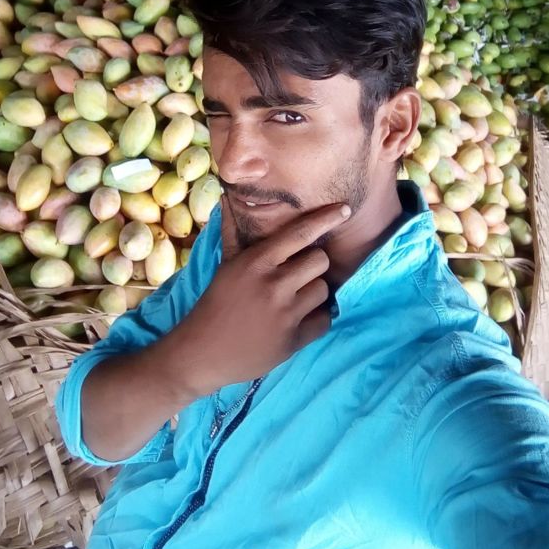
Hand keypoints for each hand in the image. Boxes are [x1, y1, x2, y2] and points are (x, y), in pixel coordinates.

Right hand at [169, 202, 350, 395]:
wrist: (203, 352)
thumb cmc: (216, 302)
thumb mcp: (226, 265)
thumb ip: (234, 231)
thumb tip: (227, 196)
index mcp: (257, 262)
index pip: (300, 233)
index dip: (326, 219)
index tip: (345, 209)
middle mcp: (274, 285)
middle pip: (320, 261)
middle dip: (313, 266)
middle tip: (298, 274)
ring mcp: (285, 314)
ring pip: (324, 290)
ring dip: (314, 293)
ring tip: (294, 299)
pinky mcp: (293, 340)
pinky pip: (325, 320)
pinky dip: (316, 319)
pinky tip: (297, 320)